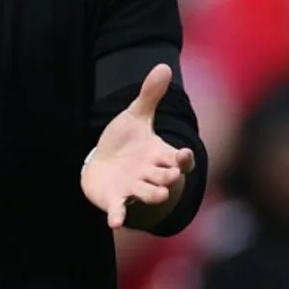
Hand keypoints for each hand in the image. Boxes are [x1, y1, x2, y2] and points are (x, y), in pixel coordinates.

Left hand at [82, 64, 195, 228]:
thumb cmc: (125, 142)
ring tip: (158, 195)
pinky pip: (119, 209)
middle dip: (169, 178)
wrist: (103, 166)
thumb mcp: (137, 116)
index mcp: (160, 155)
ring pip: (147, 194)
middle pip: (165, 179)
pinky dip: (118, 215)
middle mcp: (150, 175)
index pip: (178, 161)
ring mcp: (134, 189)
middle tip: (171, 175)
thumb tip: (164, 66)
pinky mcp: (116, 200)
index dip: (183, 159)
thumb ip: (150, 94)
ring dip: (152, 195)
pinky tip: (115, 221)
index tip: (185, 155)